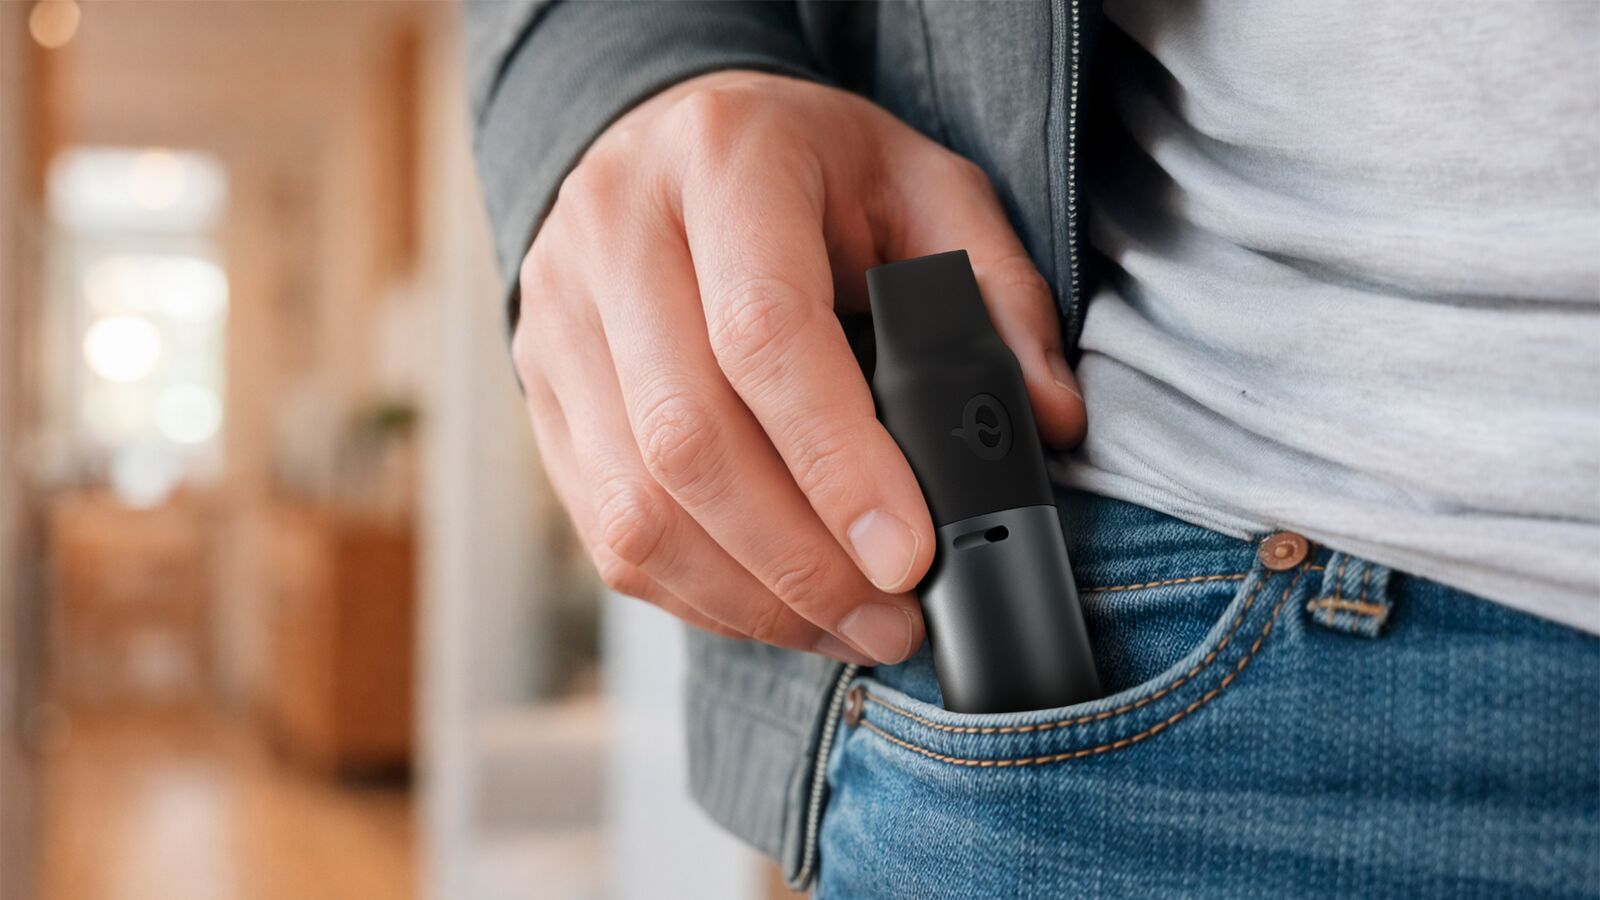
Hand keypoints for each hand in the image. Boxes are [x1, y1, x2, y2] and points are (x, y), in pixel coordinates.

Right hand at [514, 71, 1085, 664]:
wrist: (672, 143)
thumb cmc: (810, 169)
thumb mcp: (924, 186)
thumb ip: (997, 292)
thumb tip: (1048, 420)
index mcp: (722, 163)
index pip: (761, 335)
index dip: (835, 463)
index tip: (908, 555)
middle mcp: (614, 235)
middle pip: (686, 439)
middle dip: (800, 562)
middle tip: (893, 619)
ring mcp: (558, 320)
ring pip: (634, 506)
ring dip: (749, 598)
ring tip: (847, 629)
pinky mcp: (541, 393)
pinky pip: (604, 530)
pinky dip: (696, 593)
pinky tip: (774, 608)